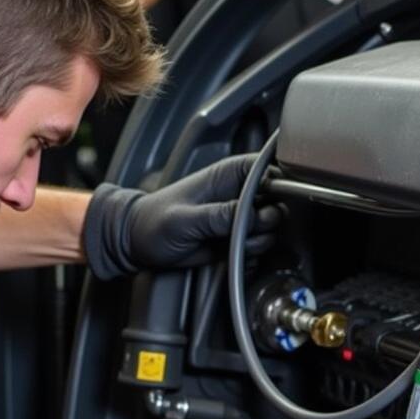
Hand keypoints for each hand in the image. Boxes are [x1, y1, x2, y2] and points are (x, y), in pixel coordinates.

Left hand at [83, 156, 280, 279]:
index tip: (269, 203)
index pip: (269, 167)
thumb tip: (250, 217)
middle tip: (247, 227)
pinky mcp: (237, 236)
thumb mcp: (185, 219)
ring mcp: (240, 215)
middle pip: (278, 199)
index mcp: (229, 174)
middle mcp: (239, 192)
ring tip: (233, 242)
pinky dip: (251, 251)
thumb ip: (219, 216)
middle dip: (268, 218)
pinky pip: (259, 243)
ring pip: (272, 225)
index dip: (279, 183)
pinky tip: (232, 251)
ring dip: (259, 238)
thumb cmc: (154, 222)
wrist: (140, 243)